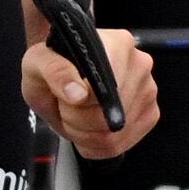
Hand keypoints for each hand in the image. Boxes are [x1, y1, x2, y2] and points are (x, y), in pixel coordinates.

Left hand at [23, 25, 154, 161]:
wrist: (62, 77)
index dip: (78, 103)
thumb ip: (54, 71)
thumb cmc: (52, 66)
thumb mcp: (38, 62)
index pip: (102, 88)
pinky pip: (119, 146)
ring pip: (112, 136)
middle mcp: (140, 64)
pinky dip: (96, 144)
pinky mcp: (150, 115)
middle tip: (67, 104)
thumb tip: (78, 94)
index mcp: (118, 43)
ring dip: (84, 133)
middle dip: (77, 119)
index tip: (66, 98)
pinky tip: (89, 126)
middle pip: (106, 117)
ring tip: (77, 113)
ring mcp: (149, 91)